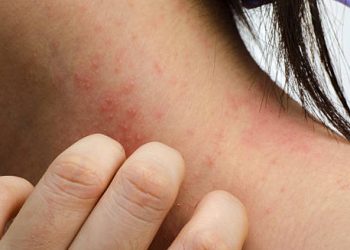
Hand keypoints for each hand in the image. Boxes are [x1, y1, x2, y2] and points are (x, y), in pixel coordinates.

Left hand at [0, 134, 247, 248]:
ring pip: (77, 175)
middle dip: (160, 165)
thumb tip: (227, 226)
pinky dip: (21, 192)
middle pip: (142, 190)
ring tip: (104, 156)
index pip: (203, 249)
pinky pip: (8, 195)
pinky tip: (31, 203)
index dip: (225, 217)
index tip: (223, 204)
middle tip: (161, 163)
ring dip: (99, 153)